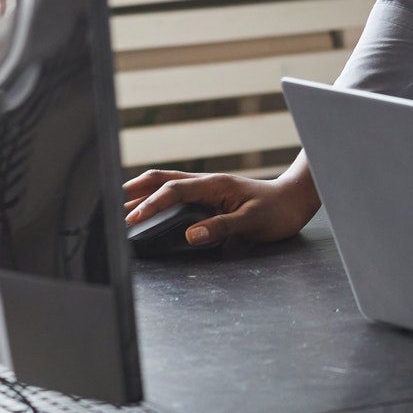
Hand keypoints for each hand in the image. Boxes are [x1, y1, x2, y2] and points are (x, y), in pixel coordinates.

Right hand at [121, 166, 319, 247]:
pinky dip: (162, 197)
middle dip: (139, 189)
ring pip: (171, 183)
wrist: (296, 200)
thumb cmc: (278, 211)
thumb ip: (221, 227)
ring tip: (126, 202)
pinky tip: (158, 207)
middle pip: (165, 179)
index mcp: (214, 185)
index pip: (174, 191)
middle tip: (115, 202)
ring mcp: (211, 188)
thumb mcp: (251, 222)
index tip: (132, 218)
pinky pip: (181, 193)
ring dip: (148, 191)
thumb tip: (190, 234)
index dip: (150, 204)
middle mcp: (209, 183)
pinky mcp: (214, 196)